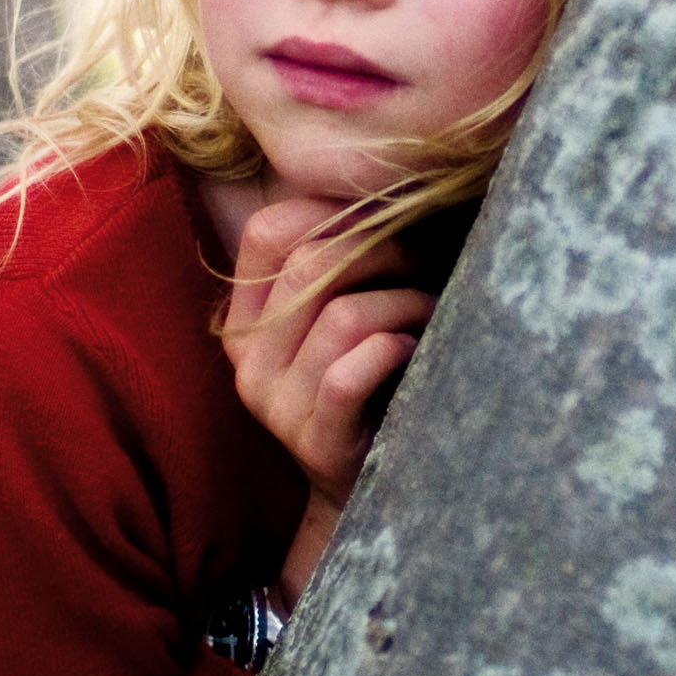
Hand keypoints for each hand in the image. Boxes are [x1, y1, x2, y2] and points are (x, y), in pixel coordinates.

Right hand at [220, 198, 432, 602]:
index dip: (332, 210)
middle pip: (310, 264)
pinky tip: (417, 348)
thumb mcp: (337, 319)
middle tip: (425, 264)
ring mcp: (276, 405)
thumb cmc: (372, 382)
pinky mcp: (315, 442)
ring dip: (404, 303)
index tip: (384, 217)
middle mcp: (249, 361)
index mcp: (245, 320)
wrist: (367, 490)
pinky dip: (396, 348)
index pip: (268, 232)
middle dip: (384, 250)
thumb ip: (338, 262)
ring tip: (430, 311)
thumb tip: (389, 184)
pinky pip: (351, 372)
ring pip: (343, 315)